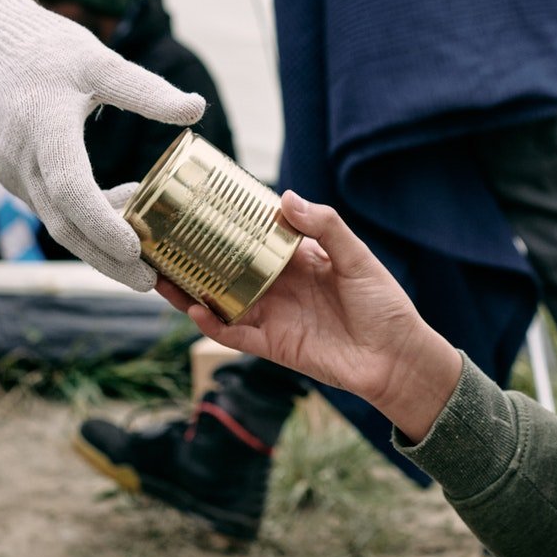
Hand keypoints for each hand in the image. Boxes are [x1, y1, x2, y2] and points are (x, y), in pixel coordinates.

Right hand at [0, 0, 203, 289]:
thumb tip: (196, 108)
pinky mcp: (19, 179)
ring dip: (99, 244)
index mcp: (44, 130)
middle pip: (64, 224)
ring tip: (146, 259)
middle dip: (105, 259)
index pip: (70, 190)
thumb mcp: (98, 62)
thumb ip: (145, 89)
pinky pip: (54, 210)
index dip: (101, 223)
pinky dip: (87, 222)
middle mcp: (23, 162)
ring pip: (59, 222)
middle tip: (148, 282)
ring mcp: (16, 175)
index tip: (134, 248)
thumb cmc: (47, 53)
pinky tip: (126, 214)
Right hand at [161, 190, 462, 438]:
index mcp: (298, 259)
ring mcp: (272, 315)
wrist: (396, 359)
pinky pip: (232, 333)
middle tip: (164, 238)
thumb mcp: (357, 258)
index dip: (228, 222)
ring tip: (160, 271)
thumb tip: (285, 197)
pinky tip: (194, 308)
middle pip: (227, 268)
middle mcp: (278, 285)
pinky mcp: (271, 344)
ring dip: (189, 289)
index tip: (200, 203)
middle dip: (195, 255)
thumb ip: (325, 226)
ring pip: (219, 299)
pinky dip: (211, 323)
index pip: (254, 235)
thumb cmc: (385, 305)